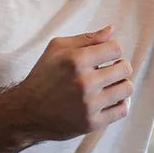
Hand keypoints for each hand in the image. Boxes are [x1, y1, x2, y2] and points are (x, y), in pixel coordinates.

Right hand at [11, 25, 133, 141]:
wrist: (26, 111)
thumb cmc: (43, 75)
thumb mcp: (57, 48)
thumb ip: (87, 38)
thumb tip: (112, 29)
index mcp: (76, 60)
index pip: (115, 48)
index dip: (112, 50)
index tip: (105, 56)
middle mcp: (84, 82)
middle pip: (125, 68)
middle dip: (119, 66)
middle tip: (110, 70)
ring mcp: (89, 105)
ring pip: (126, 88)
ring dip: (121, 84)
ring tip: (110, 85)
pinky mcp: (91, 123)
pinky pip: (122, 110)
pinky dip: (120, 103)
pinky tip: (110, 99)